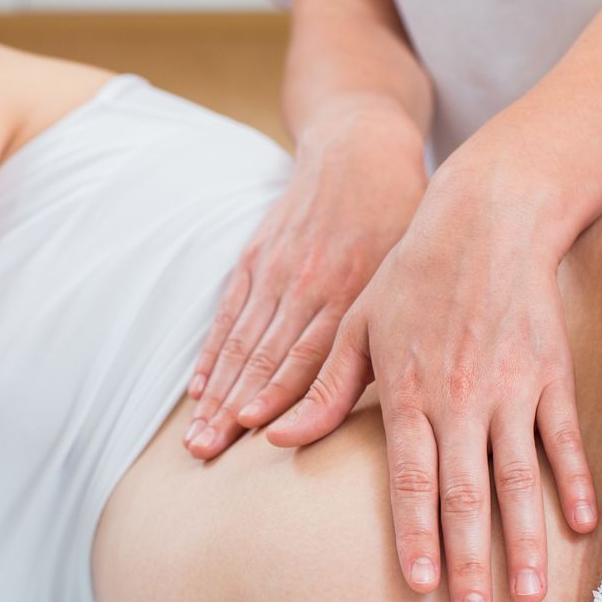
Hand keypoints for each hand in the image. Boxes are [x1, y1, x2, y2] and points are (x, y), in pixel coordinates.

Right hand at [185, 103, 425, 459]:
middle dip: (229, 409)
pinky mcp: (253, 260)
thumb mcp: (406, 269)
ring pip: (238, 342)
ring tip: (195, 436)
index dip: (276, 391)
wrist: (359, 148)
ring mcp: (273, 271)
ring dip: (214, 393)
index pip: (305, 350)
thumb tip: (402, 402)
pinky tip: (196, 389)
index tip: (250, 428)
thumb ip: (392, 331)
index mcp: (346, 289)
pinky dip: (210, 355)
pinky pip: (228, 315)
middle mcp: (304, 283)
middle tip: (204, 453)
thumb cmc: (399, 218)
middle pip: (261, 357)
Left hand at [265, 173, 598, 601]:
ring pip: (521, 479)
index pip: (412, 480)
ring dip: (526, 540)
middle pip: (467, 495)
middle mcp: (462, 399)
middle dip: (471, 562)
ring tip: (529, 596)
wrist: (487, 221)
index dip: (416, 537)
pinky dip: (576, 484)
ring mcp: (513, 390)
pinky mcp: (551, 376)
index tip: (420, 587)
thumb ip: (322, 390)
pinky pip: (564, 441)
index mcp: (409, 394)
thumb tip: (277, 439)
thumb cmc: (410, 276)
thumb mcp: (354, 327)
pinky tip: (584, 529)